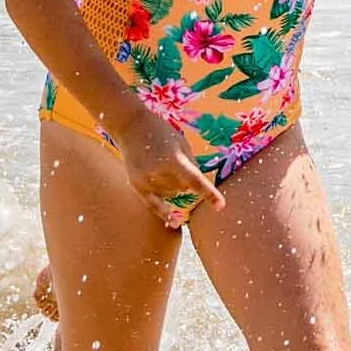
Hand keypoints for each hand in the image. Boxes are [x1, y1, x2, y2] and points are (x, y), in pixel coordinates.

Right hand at [114, 107, 225, 224]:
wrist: (130, 126)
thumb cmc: (161, 132)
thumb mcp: (181, 143)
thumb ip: (191, 165)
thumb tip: (196, 187)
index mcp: (174, 159)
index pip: (195, 180)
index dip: (209, 193)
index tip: (220, 205)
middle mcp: (159, 173)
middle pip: (184, 188)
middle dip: (184, 179)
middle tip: (171, 159)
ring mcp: (146, 181)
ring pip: (172, 194)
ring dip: (172, 185)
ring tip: (159, 164)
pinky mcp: (136, 185)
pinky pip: (154, 205)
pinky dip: (165, 213)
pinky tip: (175, 224)